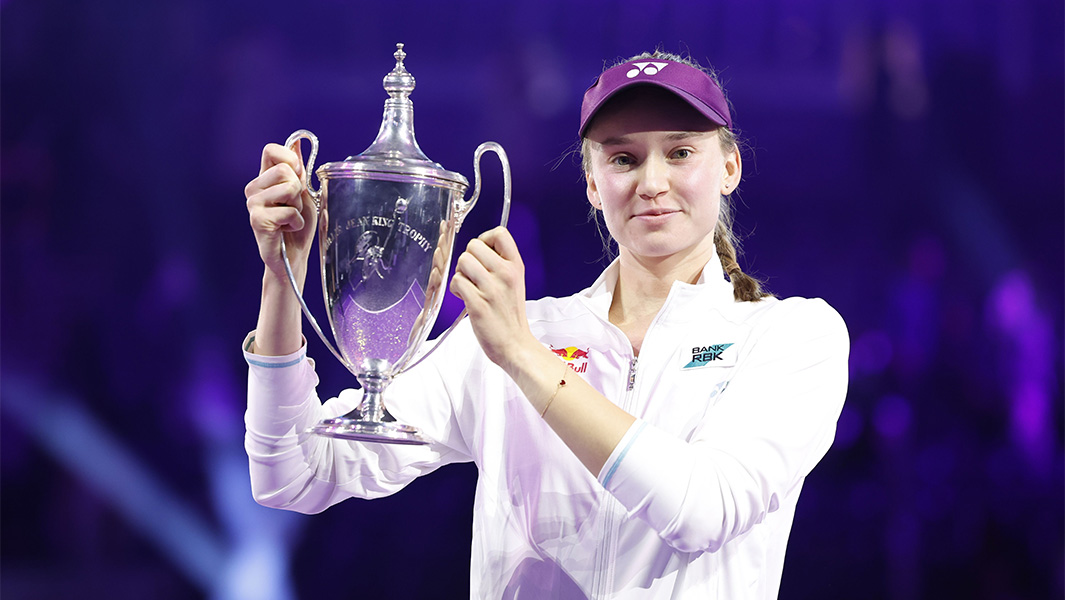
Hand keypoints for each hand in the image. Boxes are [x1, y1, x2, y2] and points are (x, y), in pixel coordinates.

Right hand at [244, 141, 316, 281]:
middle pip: (285, 169)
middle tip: (293, 207)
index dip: (290, 159)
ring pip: (289, 188)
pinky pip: (288, 211)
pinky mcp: (257, 220)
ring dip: (298, 207)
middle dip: (299, 190)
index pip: (271, 150)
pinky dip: (296, 223)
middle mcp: (254, 188)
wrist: (293, 257)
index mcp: (264, 179)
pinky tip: (286, 231)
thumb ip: (298, 170)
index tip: (297, 177)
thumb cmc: (298, 227)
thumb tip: (296, 141)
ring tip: (289, 219)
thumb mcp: (304, 194)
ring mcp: (253, 204)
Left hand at [449, 226, 535, 369]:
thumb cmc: (510, 315)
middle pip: (473, 246)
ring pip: (462, 262)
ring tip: (470, 288)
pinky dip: (456, 290)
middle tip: (474, 277)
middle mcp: (505, 274)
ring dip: (460, 275)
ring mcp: (492, 289)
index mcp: (516, 266)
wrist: (515, 345)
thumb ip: (501, 263)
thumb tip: (479, 247)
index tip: (483, 254)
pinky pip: (456, 281)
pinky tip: (466, 299)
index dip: (485, 239)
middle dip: (468, 260)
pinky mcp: (478, 304)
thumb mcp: (515, 282)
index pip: (500, 234)